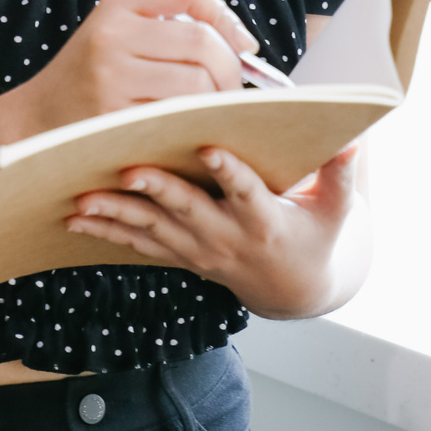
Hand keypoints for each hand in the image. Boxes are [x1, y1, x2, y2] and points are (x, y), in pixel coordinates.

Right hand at [17, 0, 254, 136]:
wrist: (37, 120)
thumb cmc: (94, 76)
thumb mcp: (121, 32)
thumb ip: (174, 26)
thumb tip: (245, 43)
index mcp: (117, 4)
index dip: (225, 13)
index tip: (239, 43)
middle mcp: (112, 35)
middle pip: (202, 42)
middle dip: (230, 68)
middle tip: (230, 89)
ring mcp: (110, 79)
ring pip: (197, 85)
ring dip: (215, 101)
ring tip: (208, 110)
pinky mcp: (113, 120)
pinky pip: (178, 120)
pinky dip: (194, 125)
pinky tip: (188, 130)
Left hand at [65, 143, 370, 320]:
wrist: (295, 291)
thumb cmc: (317, 237)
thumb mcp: (337, 211)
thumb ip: (340, 176)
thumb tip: (355, 140)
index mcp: (266, 221)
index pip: (248, 194)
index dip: (230, 172)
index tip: (209, 147)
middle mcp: (228, 239)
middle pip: (189, 213)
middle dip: (158, 192)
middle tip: (128, 169)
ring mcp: (200, 252)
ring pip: (154, 232)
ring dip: (116, 216)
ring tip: (82, 199)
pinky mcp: (181, 256)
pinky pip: (139, 245)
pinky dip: (107, 233)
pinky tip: (74, 219)